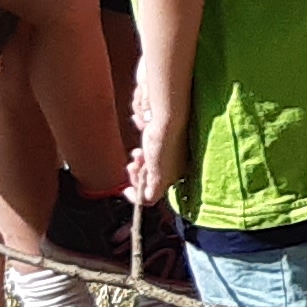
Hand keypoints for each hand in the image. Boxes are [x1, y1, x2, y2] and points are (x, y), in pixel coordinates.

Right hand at [125, 73, 188, 211]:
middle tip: (136, 155)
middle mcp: (176, 162)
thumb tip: (143, 113)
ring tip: (135, 162)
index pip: (161, 162)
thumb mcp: (151, 114)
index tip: (136, 152)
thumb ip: (148, 118)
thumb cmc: (161, 108)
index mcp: (178, 149)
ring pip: (150, 185)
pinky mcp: (162, 182)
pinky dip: (136, 196)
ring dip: (136, 176)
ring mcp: (170, 173)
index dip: (146, 161)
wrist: (168, 113)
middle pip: (155, 174)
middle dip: (140, 167)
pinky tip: (127, 190)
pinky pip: (148, 199)